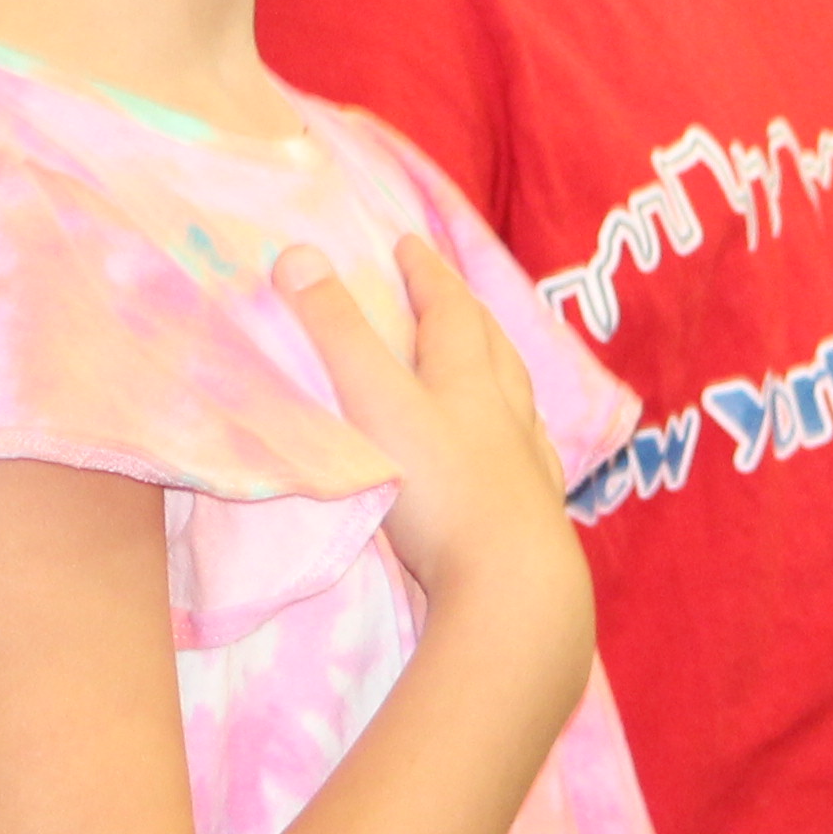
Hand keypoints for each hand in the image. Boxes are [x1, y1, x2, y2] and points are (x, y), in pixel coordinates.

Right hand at [280, 234, 581, 632]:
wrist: (511, 588)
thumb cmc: (440, 493)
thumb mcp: (376, 404)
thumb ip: (336, 335)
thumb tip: (298, 254)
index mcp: (469, 379)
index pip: (449, 309)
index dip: (426, 274)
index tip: (409, 245)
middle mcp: (507, 414)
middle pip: (492, 348)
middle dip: (468, 313)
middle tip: (453, 294)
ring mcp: (527, 466)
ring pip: (520, 402)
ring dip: (503, 372)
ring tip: (495, 361)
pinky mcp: (534, 517)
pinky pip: (534, 461)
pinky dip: (524, 441)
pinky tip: (525, 451)